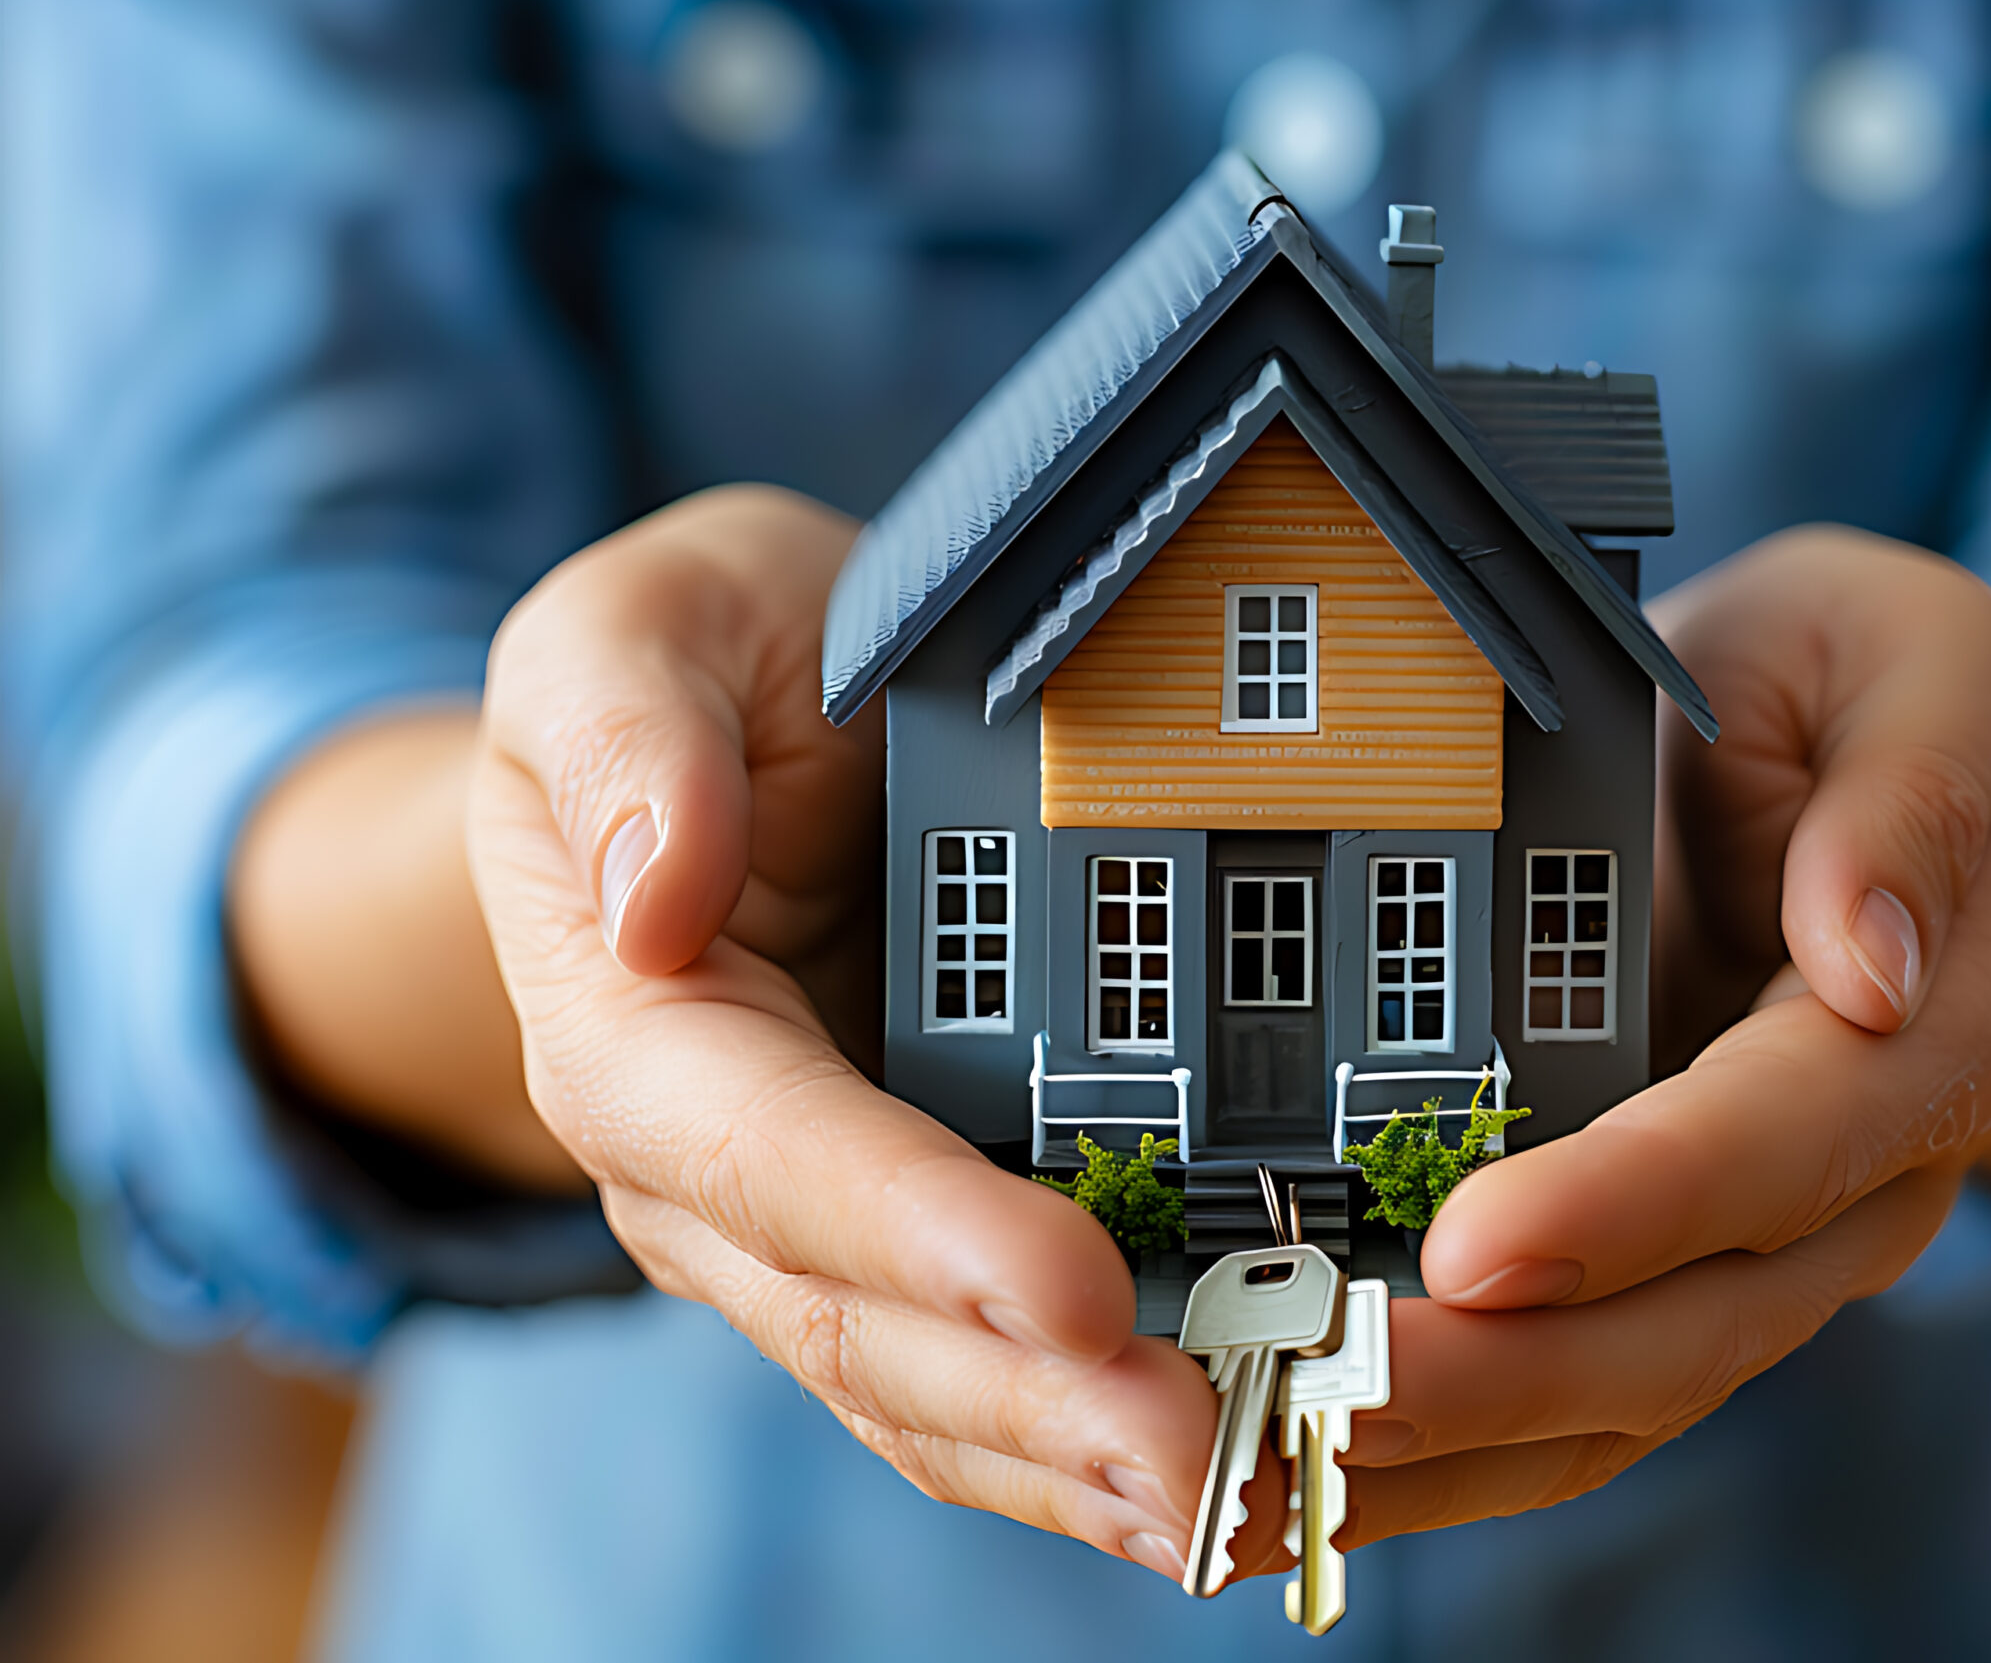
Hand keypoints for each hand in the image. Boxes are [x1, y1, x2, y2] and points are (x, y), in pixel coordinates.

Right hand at [467, 486, 1219, 1582]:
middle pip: (856, 1318)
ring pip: (923, 1384)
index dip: (913, 1227)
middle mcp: (712, 1171)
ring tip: (1230, 1501)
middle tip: (1204, 1449)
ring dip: (1070, 1460)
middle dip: (1029, 1397)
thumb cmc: (692, 662)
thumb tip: (656, 894)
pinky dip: (1079, 1441)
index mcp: (636, 1031)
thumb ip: (622, 734)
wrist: (735, 729)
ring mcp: (814, 1223)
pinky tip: (1204, 1485)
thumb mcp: (635, 627)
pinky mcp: (915, 1232)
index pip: (765, 1154)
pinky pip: (980, 1368)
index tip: (1070, 1287)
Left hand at [1222, 525, 1990, 1568]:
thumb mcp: (1925, 662)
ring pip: (1616, 1398)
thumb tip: (1870, 957)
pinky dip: (1436, 1448)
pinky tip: (1292, 1469)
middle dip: (1507, 1375)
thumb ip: (1914, 789)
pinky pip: (1558, 1386)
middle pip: (1695, 1325)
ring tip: (1269, 1476)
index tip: (1476, 1245)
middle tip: (1322, 1396)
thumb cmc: (1861, 688)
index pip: (1784, 1144)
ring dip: (1447, 1452)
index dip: (1637, 1205)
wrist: (1846, 767)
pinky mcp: (1649, 1258)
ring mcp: (1750, 1244)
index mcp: (1926, 1031)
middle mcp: (1851, 1182)